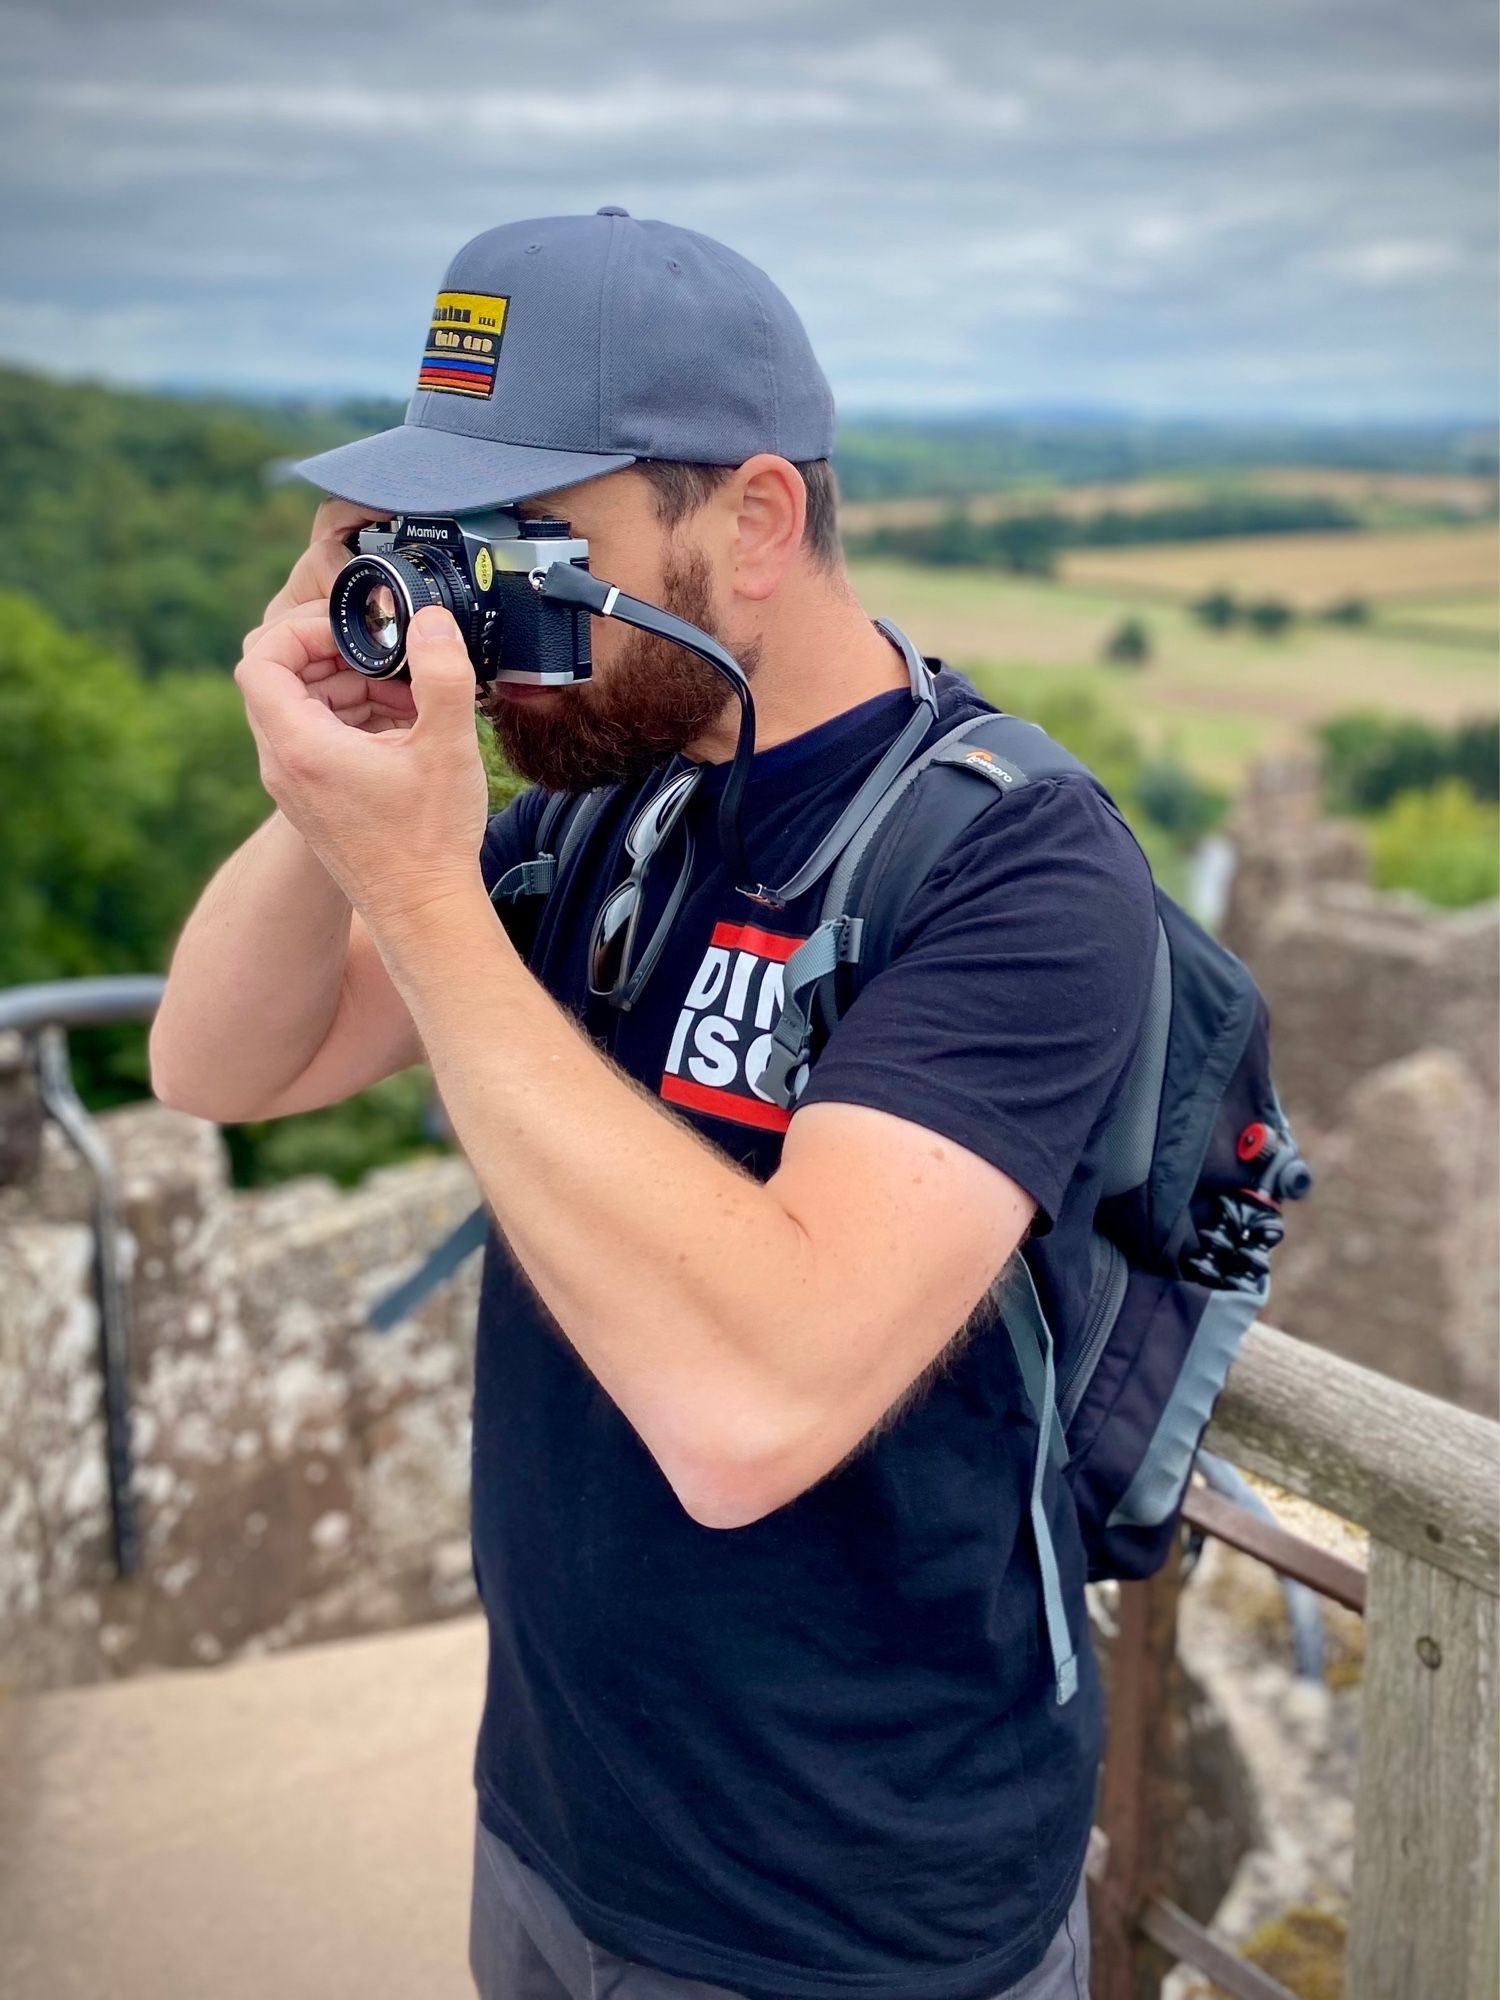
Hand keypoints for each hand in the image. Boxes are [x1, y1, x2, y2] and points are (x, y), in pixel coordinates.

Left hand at [235, 603, 487, 930]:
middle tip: (384, 654)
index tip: (353, 631)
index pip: (261, 660)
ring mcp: (294, 785)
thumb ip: (441, 674)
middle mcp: (284, 765)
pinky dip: (349, 716)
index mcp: (301, 747)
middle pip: (276, 678)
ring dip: (344, 685)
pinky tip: (403, 724)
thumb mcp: (446, 746)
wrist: (422, 915)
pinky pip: (314, 737)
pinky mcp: (313, 799)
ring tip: (404, 691)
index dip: (301, 630)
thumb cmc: (430, 842)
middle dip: (331, 654)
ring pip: (297, 707)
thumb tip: (429, 620)